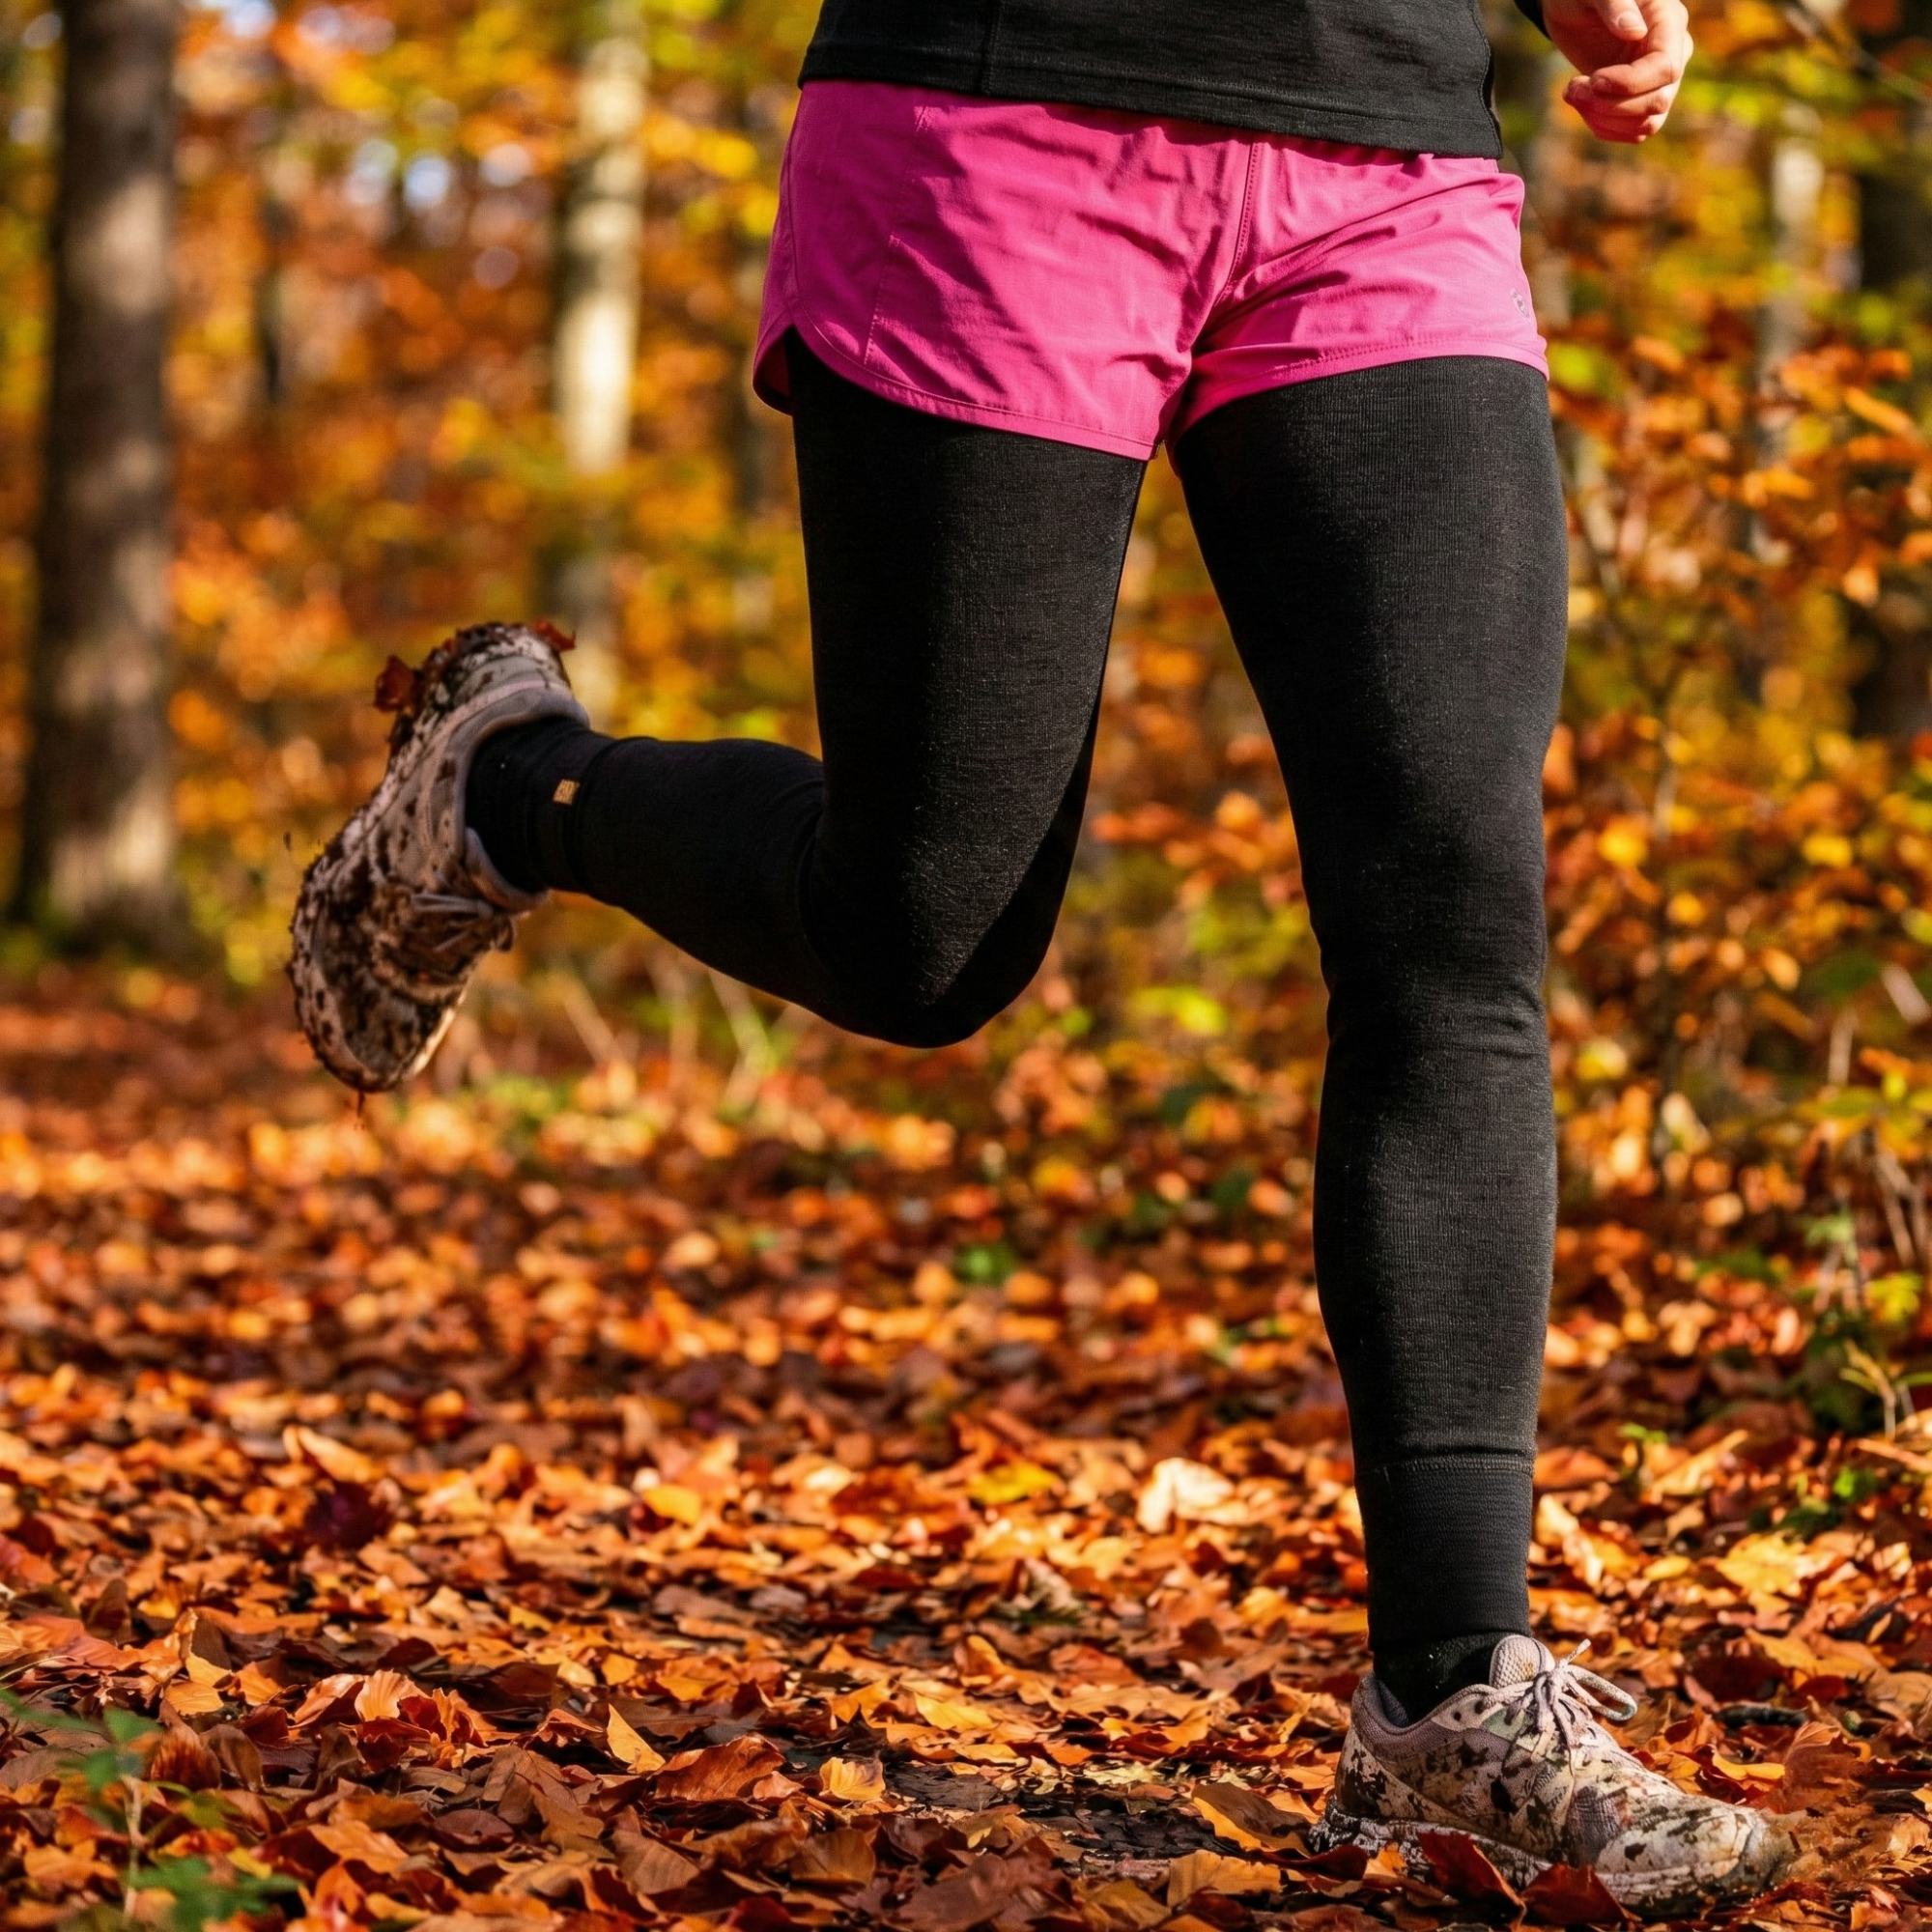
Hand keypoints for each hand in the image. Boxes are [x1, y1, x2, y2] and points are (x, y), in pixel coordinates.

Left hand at [1542, 0, 1691, 143]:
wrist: (1572, 6)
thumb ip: (1615, 4)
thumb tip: (1635, 31)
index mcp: (1668, 22)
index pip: (1665, 68)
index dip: (1630, 84)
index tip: (1594, 80)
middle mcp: (1672, 53)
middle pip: (1657, 101)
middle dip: (1610, 105)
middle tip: (1571, 88)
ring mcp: (1657, 80)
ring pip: (1647, 123)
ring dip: (1603, 120)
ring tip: (1572, 93)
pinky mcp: (1638, 98)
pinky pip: (1634, 131)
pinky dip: (1604, 128)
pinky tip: (1580, 105)